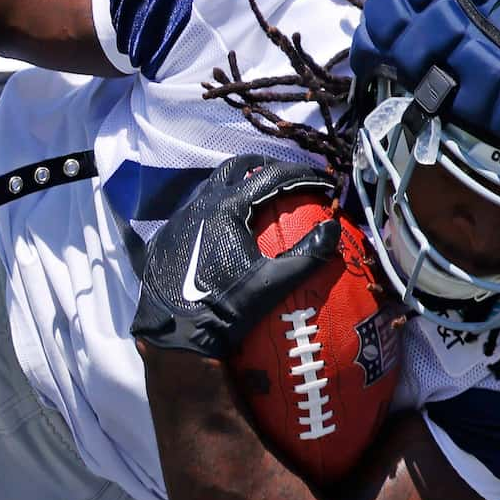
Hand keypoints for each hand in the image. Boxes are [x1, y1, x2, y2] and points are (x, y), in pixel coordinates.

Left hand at [131, 154, 342, 360]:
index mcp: (226, 208)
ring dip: (235, 184)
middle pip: (235, 168)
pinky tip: (224, 224)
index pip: (271, 176)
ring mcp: (178, 218)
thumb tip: (333, 229)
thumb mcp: (273, 283)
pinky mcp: (166, 236)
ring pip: (210, 186)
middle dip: (263, 166)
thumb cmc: (225, 308)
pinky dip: (214, 207)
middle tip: (286, 178)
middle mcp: (199, 204)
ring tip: (256, 196)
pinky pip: (192, 210)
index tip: (323, 183)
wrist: (175, 334)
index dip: (302, 175)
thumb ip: (307, 255)